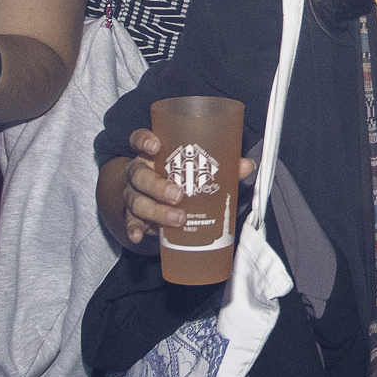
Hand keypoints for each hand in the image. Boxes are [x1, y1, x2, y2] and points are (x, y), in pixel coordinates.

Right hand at [100, 126, 258, 245]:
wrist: (149, 197)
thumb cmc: (175, 177)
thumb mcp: (192, 168)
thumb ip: (218, 166)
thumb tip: (246, 165)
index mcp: (151, 154)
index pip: (139, 140)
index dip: (144, 141)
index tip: (155, 146)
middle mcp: (138, 172)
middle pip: (139, 175)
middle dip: (158, 186)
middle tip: (178, 195)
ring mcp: (133, 194)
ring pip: (137, 200)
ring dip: (157, 211)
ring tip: (178, 219)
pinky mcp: (132, 215)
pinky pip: (130, 222)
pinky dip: (134, 229)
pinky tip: (139, 236)